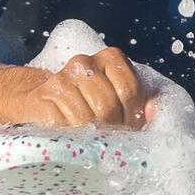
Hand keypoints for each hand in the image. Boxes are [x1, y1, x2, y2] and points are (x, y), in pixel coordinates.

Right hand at [9, 47, 149, 129]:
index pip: (130, 91)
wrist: (47, 103)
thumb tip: (154, 110)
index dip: (132, 116)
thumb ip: (142, 104)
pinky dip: (68, 137)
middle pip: (107, 106)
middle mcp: (83, 63)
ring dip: (89, 135)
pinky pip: (61, 125)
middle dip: (111, 128)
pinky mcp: (40, 99)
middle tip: (108, 136)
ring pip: (84, 118)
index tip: (126, 126)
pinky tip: (69, 134)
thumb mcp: (122, 101)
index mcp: (110, 58)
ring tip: (89, 136)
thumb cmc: (92, 104)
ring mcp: (59, 79)